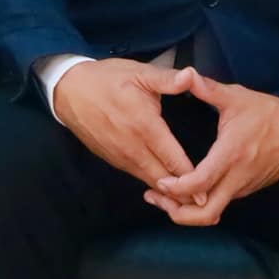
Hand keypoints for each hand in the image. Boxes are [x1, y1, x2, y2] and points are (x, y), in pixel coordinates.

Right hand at [52, 58, 197, 190]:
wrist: (69, 91)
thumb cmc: (108, 79)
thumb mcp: (139, 72)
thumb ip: (167, 79)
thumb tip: (191, 75)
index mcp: (144, 126)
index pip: (173, 159)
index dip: (192, 178)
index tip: (209, 192)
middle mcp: (133, 147)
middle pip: (162, 179)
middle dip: (184, 194)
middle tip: (207, 205)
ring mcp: (121, 157)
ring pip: (149, 181)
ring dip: (169, 193)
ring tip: (191, 202)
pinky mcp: (113, 160)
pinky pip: (138, 176)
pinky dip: (153, 185)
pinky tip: (167, 189)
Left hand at [145, 69, 278, 226]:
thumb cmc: (267, 112)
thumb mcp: (236, 97)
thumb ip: (208, 88)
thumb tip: (186, 73)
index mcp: (231, 154)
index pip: (200, 182)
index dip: (177, 188)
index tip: (160, 182)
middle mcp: (237, 177)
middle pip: (205, 214)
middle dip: (177, 212)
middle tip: (155, 196)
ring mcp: (243, 187)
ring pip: (213, 212)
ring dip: (187, 210)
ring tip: (163, 196)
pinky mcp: (247, 190)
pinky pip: (221, 204)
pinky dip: (201, 204)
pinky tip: (187, 191)